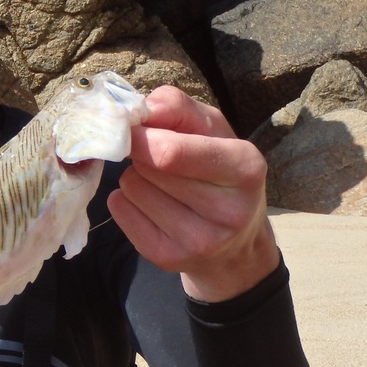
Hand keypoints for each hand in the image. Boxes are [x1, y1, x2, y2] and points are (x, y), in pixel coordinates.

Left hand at [107, 86, 279, 301]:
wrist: (234, 244)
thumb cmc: (219, 171)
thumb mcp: (212, 130)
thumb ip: (178, 107)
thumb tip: (139, 111)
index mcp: (246, 169)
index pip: (171, 151)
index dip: (142, 136)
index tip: (132, 129)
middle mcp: (228, 210)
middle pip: (147, 167)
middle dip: (143, 154)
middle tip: (160, 160)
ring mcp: (198, 241)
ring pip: (131, 187)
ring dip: (135, 178)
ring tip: (161, 185)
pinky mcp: (169, 258)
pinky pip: (120, 212)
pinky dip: (126, 202)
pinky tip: (151, 205)